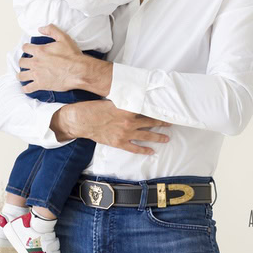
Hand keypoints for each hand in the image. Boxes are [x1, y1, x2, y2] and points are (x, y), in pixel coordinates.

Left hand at [20, 25, 111, 93]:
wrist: (78, 71)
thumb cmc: (72, 56)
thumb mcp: (63, 38)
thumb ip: (51, 30)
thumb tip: (41, 28)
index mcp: (39, 51)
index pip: (25, 48)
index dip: (26, 48)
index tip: (28, 50)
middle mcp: (36, 62)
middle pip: (21, 62)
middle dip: (23, 62)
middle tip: (26, 63)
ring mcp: (37, 74)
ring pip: (21, 76)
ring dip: (21, 75)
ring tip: (23, 76)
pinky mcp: (41, 85)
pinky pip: (28, 88)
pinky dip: (26, 88)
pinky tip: (27, 88)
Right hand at [50, 101, 169, 154]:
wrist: (81, 121)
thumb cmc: (94, 109)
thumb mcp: (111, 101)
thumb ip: (125, 103)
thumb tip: (136, 101)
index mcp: (127, 109)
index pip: (147, 108)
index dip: (158, 109)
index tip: (166, 109)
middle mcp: (128, 121)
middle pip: (150, 122)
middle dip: (162, 123)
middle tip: (171, 123)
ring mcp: (125, 133)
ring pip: (146, 136)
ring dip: (157, 137)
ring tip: (166, 138)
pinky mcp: (119, 143)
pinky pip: (135, 148)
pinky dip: (144, 150)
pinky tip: (151, 151)